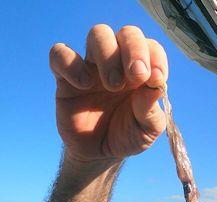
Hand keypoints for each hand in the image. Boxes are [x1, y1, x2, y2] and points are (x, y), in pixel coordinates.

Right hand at [49, 25, 168, 163]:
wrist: (98, 153)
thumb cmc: (126, 135)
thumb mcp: (146, 130)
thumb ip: (151, 111)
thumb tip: (155, 86)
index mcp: (141, 72)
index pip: (151, 47)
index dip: (155, 57)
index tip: (156, 79)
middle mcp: (118, 63)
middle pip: (127, 33)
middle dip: (134, 49)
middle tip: (136, 76)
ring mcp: (92, 67)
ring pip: (98, 34)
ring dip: (108, 54)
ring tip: (113, 85)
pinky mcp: (66, 77)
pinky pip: (60, 53)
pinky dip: (71, 64)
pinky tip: (83, 85)